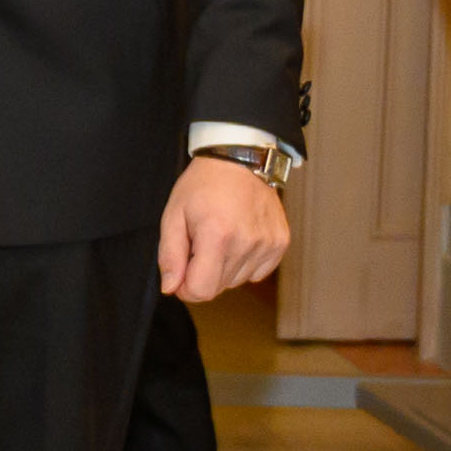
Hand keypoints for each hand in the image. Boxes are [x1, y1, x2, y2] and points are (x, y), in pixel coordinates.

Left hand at [158, 155, 288, 301]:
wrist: (240, 159)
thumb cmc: (203, 184)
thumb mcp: (173, 214)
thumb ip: (170, 255)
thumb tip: (171, 288)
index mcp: (217, 235)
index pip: (201, 291)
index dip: (185, 288)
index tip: (181, 271)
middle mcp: (247, 242)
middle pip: (218, 287)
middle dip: (203, 272)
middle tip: (199, 242)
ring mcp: (268, 244)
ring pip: (238, 281)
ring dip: (224, 267)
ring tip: (220, 236)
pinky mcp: (281, 243)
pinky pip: (257, 273)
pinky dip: (244, 262)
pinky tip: (238, 238)